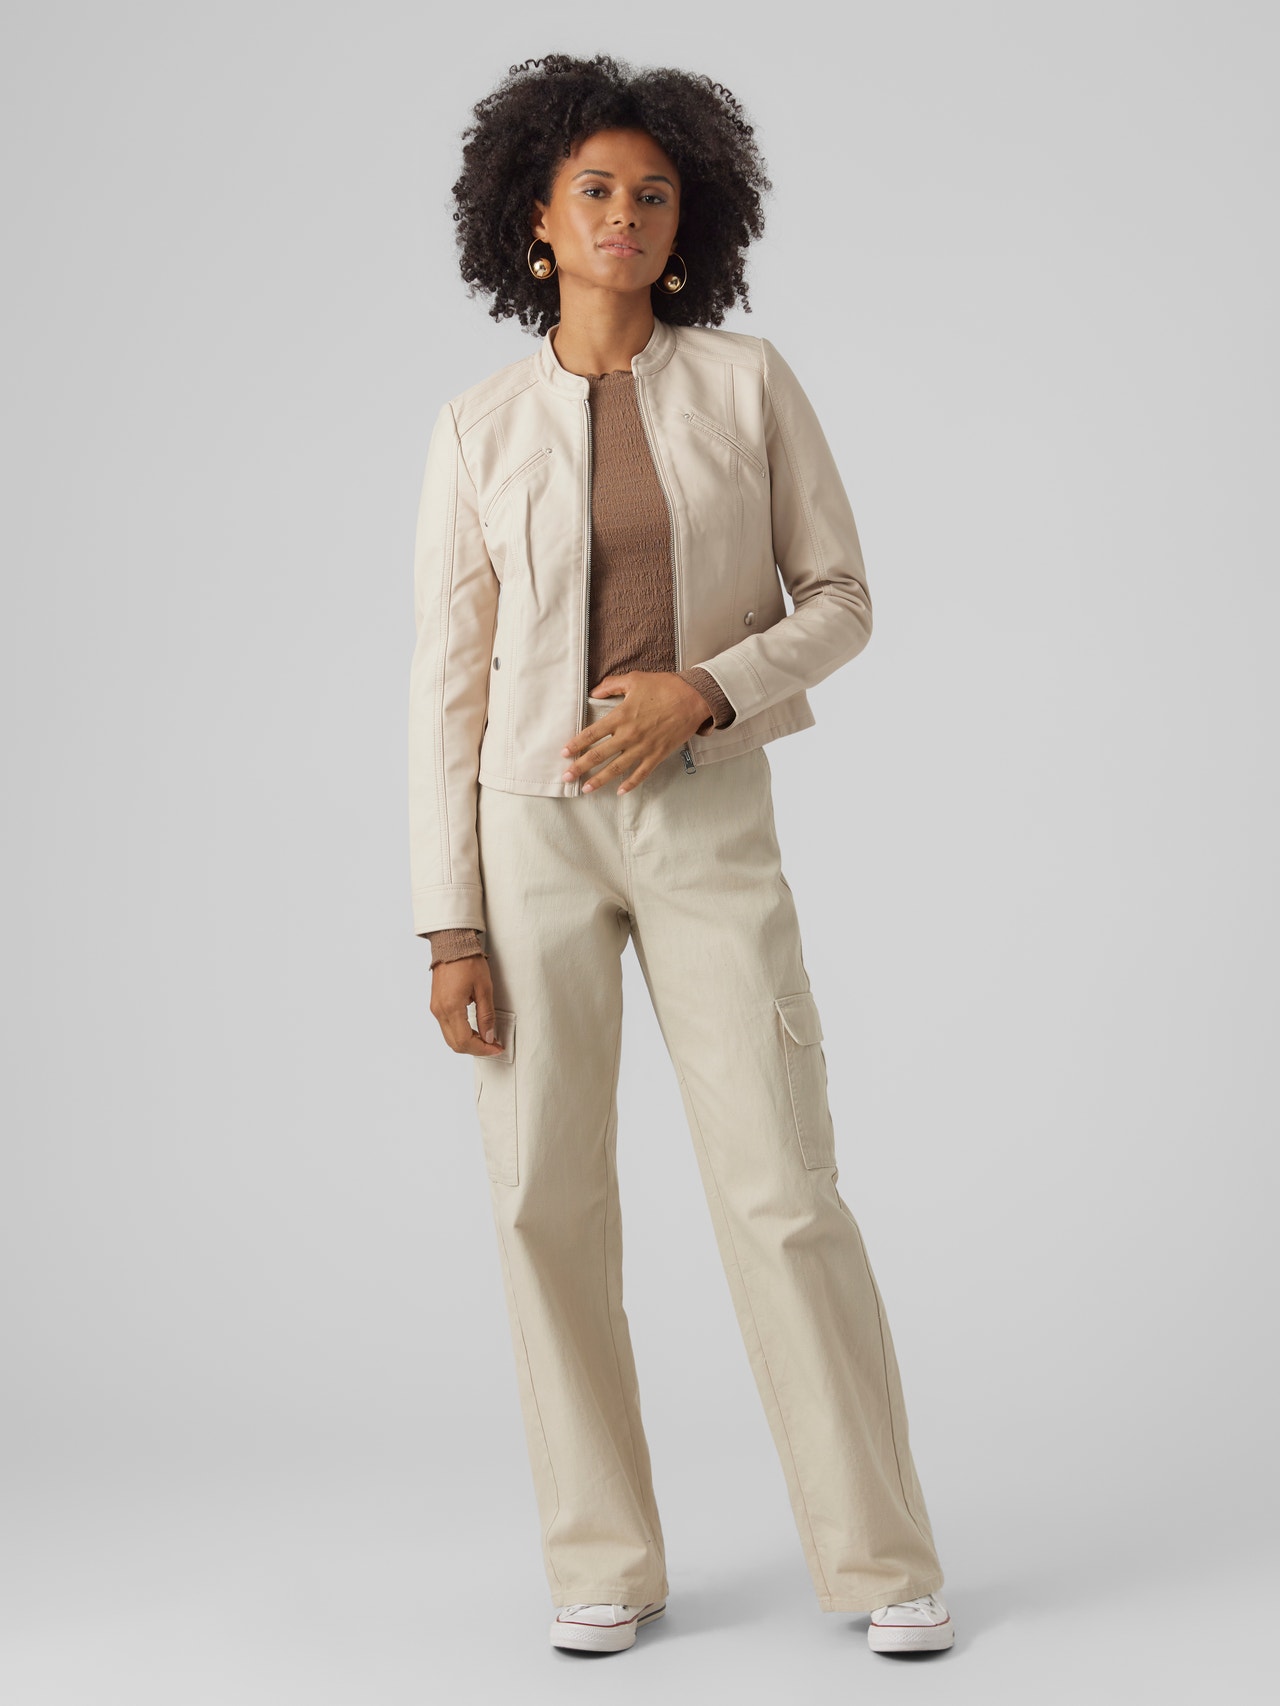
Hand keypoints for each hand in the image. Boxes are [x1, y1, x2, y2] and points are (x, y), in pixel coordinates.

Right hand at [430, 953, 504, 1054]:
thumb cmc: (468, 961)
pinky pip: (447, 1028)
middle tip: (493, 1045)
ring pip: (450, 1038)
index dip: (483, 1049)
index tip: (497, 1048)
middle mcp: (440, 1011)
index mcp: (451, 1008)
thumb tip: (489, 1037)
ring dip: (468, 1042)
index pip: (465, 1041)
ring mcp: (436, 1009)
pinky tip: (474, 1029)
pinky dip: (461, 1033)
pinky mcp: (436, 1005)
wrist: (452, 944)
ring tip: (486, 1038)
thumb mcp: (484, 988)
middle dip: (476, 1049)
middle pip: (455, 1044)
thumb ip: (486, 1016)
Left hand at [560, 672, 711, 795]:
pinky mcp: (658, 754)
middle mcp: (629, 734)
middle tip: (566, 777)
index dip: (576, 744)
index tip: (564, 753)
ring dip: (599, 780)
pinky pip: (641, 773)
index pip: (591, 734)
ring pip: (616, 768)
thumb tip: (593, 691)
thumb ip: (611, 685)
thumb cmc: (665, 686)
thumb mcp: (634, 679)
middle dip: (580, 767)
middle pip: (599, 755)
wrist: (694, 698)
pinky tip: (619, 791)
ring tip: (585, 789)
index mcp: (621, 716)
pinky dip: (630, 784)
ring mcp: (643, 747)